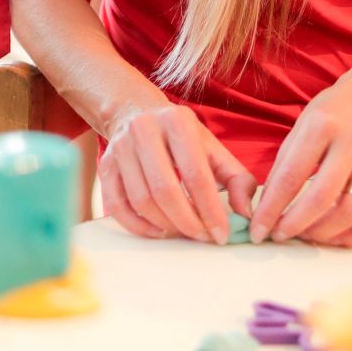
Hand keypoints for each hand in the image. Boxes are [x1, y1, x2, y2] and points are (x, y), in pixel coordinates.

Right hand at [99, 102, 255, 242]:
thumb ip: (237, 180)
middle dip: (186, 222)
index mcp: (178, 122)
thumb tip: (246, 216)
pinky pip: (117, 206)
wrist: (136, 113)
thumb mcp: (213, 149)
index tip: (220, 235)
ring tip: (183, 232)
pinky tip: (158, 231)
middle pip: (164, 190)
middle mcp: (144, 130)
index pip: (196, 175)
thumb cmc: (182, 138)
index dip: (210, 210)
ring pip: (141, 200)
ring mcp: (120, 148)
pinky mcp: (105, 166)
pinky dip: (138, 226)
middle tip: (201, 237)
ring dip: (165, 225)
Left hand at [251, 53, 351, 247]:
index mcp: (322, 127)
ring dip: (323, 232)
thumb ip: (285, 164)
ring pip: (351, 211)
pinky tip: (333, 238)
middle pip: (322, 197)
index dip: (271, 208)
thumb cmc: (333, 111)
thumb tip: (268, 204)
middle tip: (277, 235)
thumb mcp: (301, 126)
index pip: (292, 176)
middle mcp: (351, 146)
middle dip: (295, 224)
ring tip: (303, 236)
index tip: (258, 229)